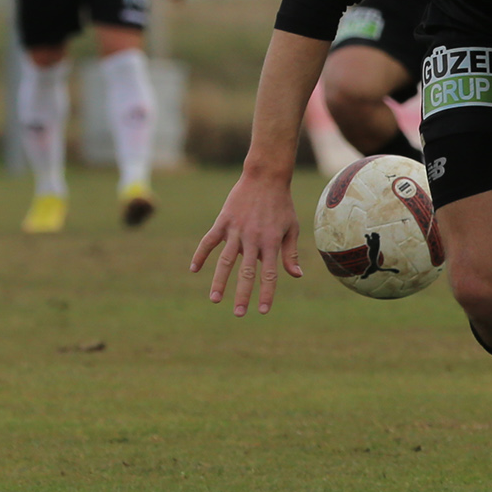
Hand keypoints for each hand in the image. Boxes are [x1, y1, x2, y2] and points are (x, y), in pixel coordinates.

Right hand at [190, 167, 302, 315]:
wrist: (266, 177)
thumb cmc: (282, 204)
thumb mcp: (291, 228)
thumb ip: (290, 253)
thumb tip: (296, 276)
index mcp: (271, 243)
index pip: (269, 274)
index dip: (266, 294)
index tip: (262, 311)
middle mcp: (253, 239)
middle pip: (247, 272)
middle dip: (242, 295)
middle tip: (238, 314)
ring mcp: (236, 230)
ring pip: (226, 260)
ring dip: (219, 281)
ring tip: (215, 299)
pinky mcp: (223, 221)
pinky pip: (209, 241)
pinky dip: (201, 254)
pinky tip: (194, 269)